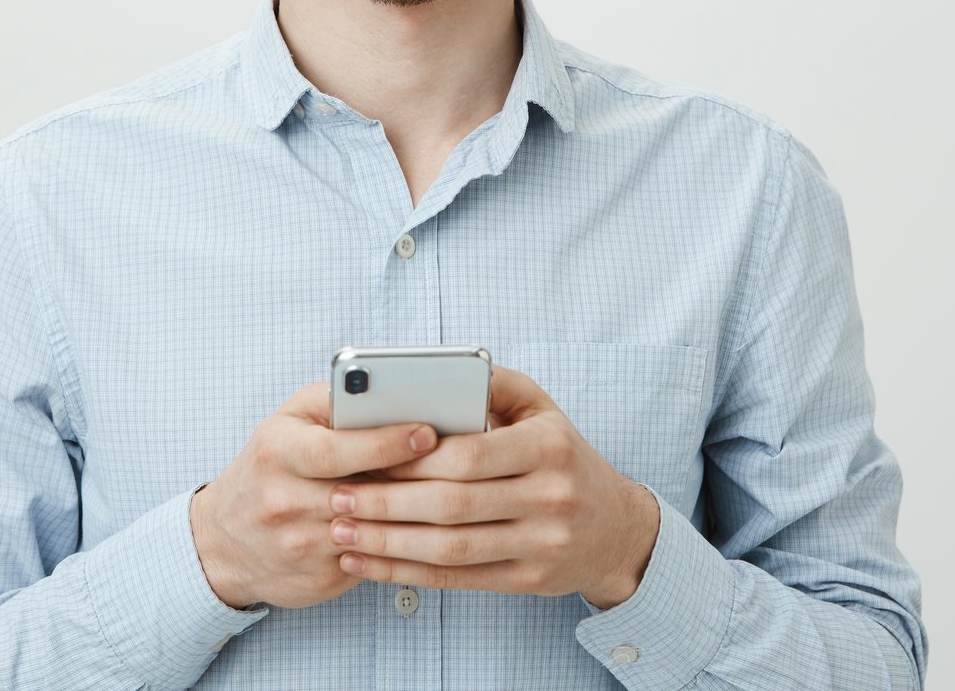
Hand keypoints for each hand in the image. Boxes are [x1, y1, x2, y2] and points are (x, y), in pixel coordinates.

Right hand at [190, 381, 436, 610]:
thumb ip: (335, 401)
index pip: (338, 449)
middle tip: (463, 461)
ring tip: (456, 491)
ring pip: (377, 530)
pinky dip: (405, 543)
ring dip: (418, 513)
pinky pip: (375, 560)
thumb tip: (392, 392)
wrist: (223, 540)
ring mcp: (302, 545)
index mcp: (279, 452)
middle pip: (364, 493)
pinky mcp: (320, 579)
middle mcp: (285, 501)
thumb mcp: (289, 420)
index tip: (428, 432)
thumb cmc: (269, 466)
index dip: (386, 442)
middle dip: (416, 477)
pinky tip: (430, 527)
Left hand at [325, 365, 659, 608]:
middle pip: (453, 505)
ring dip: (388, 544)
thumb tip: (435, 374)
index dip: (411, 459)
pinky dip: (407, 574)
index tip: (364, 457)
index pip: (468, 455)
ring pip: (451, 549)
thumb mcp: (542, 409)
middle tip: (337, 497)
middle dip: (387, 503)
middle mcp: (550, 497)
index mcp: (548, 447)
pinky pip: (458, 580)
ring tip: (341, 533)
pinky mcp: (530, 580)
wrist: (617, 528)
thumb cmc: (563, 457)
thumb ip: (493, 384)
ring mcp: (542, 544)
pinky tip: (369, 564)